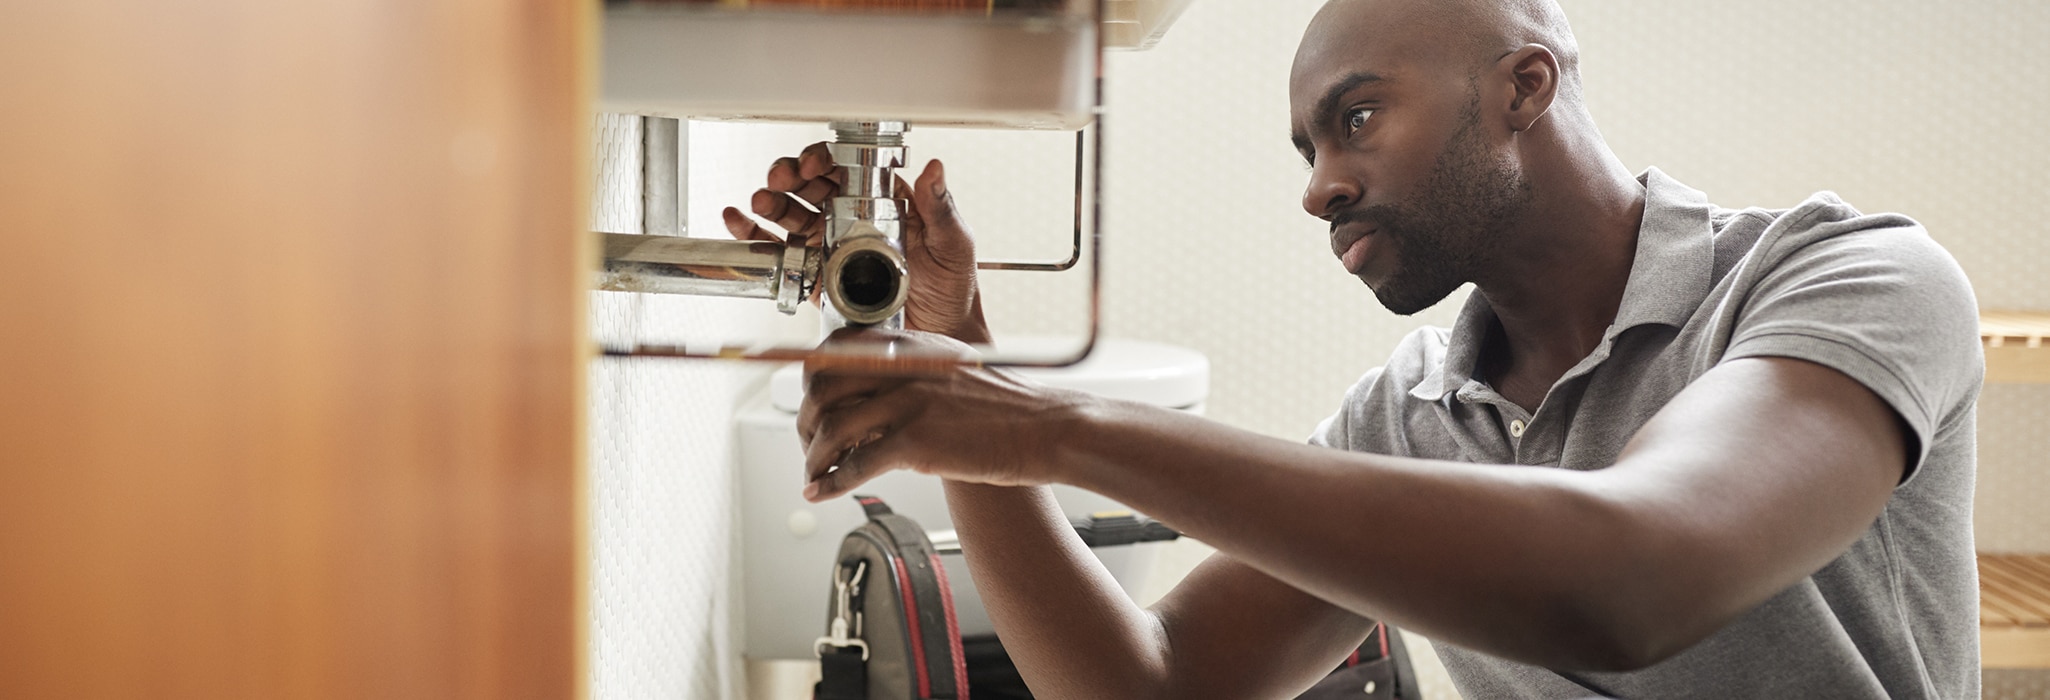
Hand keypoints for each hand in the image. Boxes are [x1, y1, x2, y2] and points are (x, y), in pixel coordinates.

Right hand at [722, 143, 989, 342]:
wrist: (941, 336)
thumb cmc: (953, 288)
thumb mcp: (953, 243)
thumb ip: (940, 207)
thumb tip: (935, 168)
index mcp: (884, 202)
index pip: (847, 169)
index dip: (826, 160)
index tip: (816, 165)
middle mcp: (853, 219)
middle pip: (811, 186)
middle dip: (791, 176)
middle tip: (782, 178)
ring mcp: (831, 246)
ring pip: (791, 214)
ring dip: (771, 201)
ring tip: (762, 200)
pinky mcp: (816, 276)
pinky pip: (781, 252)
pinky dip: (755, 235)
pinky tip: (739, 221)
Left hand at [797, 328, 1086, 501]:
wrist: (1046, 429)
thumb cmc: (1007, 408)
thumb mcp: (953, 370)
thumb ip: (912, 373)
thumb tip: (874, 396)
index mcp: (910, 347)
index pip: (836, 348)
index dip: (812, 378)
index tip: (808, 402)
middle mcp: (903, 369)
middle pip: (822, 386)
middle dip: (804, 419)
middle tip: (807, 442)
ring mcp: (908, 403)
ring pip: (831, 428)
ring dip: (813, 456)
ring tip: (814, 473)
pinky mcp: (915, 442)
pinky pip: (856, 464)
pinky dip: (831, 483)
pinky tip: (823, 493)